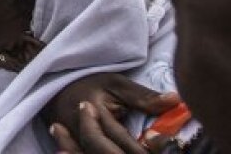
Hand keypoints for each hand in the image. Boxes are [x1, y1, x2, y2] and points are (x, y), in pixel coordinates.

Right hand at [47, 73, 180, 153]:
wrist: (54, 87)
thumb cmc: (88, 84)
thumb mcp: (115, 84)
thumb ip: (144, 96)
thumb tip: (176, 101)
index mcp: (93, 111)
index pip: (122, 140)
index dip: (144, 148)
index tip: (163, 147)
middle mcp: (80, 131)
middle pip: (107, 153)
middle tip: (152, 153)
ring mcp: (73, 142)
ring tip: (138, 152)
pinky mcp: (72, 149)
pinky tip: (116, 152)